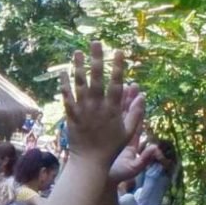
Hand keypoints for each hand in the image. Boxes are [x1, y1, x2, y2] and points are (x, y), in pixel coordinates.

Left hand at [61, 42, 128, 164]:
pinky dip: (65, 85)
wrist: (90, 161)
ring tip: (76, 51)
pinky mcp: (71, 116)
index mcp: (113, 109)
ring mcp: (83, 110)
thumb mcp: (128, 132)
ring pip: (80, 84)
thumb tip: (143, 95)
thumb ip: (136, 113)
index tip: (119, 51)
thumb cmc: (111, 147)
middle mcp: (97, 106)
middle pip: (97, 78)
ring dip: (78, 67)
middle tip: (95, 42)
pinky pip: (67, 97)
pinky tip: (63, 72)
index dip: (118, 67)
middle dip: (96, 59)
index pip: (116, 83)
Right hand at [106, 83, 151, 184]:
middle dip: (127, 99)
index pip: (136, 120)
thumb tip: (155, 147)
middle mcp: (120, 135)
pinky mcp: (97, 136)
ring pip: (110, 115)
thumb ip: (145, 159)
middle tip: (129, 84)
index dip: (138, 107)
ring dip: (111, 101)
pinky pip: (97, 121)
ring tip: (112, 86)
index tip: (141, 94)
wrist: (99, 180)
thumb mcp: (132, 168)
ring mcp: (108, 135)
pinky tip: (92, 99)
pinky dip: (96, 110)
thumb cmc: (116, 176)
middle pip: (124, 114)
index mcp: (130, 140)